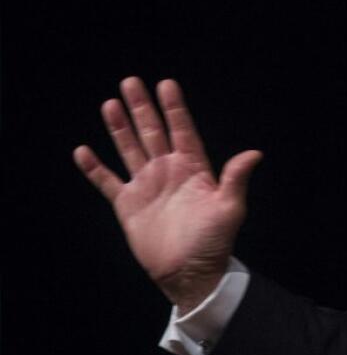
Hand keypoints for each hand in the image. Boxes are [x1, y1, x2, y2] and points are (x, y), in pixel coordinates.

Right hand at [74, 77, 261, 313]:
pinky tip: (83, 151)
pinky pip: (108, 181)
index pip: (182, 130)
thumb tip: (255, 153)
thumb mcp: (229, 208)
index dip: (174, 108)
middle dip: (142, 108)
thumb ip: (235, 178)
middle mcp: (168, 172)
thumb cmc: (214, 241)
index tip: (166, 84)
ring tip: (110, 104)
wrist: (190, 273)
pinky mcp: (128, 205)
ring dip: (119, 128)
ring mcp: (147, 186)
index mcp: (193, 168)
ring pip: (130, 149)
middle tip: (130, 81)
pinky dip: (94, 168)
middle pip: (152, 132)